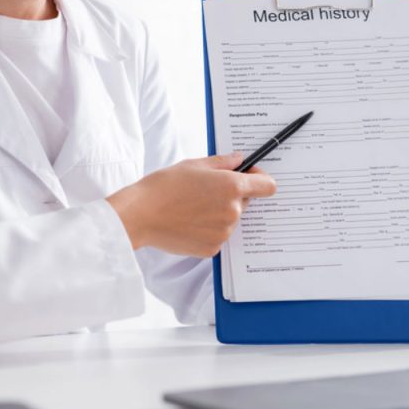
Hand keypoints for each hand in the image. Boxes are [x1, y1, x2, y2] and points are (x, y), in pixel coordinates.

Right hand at [106, 151, 275, 256]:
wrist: (140, 215)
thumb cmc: (164, 186)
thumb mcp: (194, 165)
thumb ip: (223, 162)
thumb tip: (239, 159)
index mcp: (232, 186)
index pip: (268, 186)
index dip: (260, 179)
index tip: (248, 176)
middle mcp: (233, 211)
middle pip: (245, 202)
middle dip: (231, 196)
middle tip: (204, 192)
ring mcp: (224, 233)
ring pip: (230, 220)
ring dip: (218, 214)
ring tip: (192, 208)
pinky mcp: (212, 248)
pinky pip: (218, 236)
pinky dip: (207, 230)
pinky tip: (188, 223)